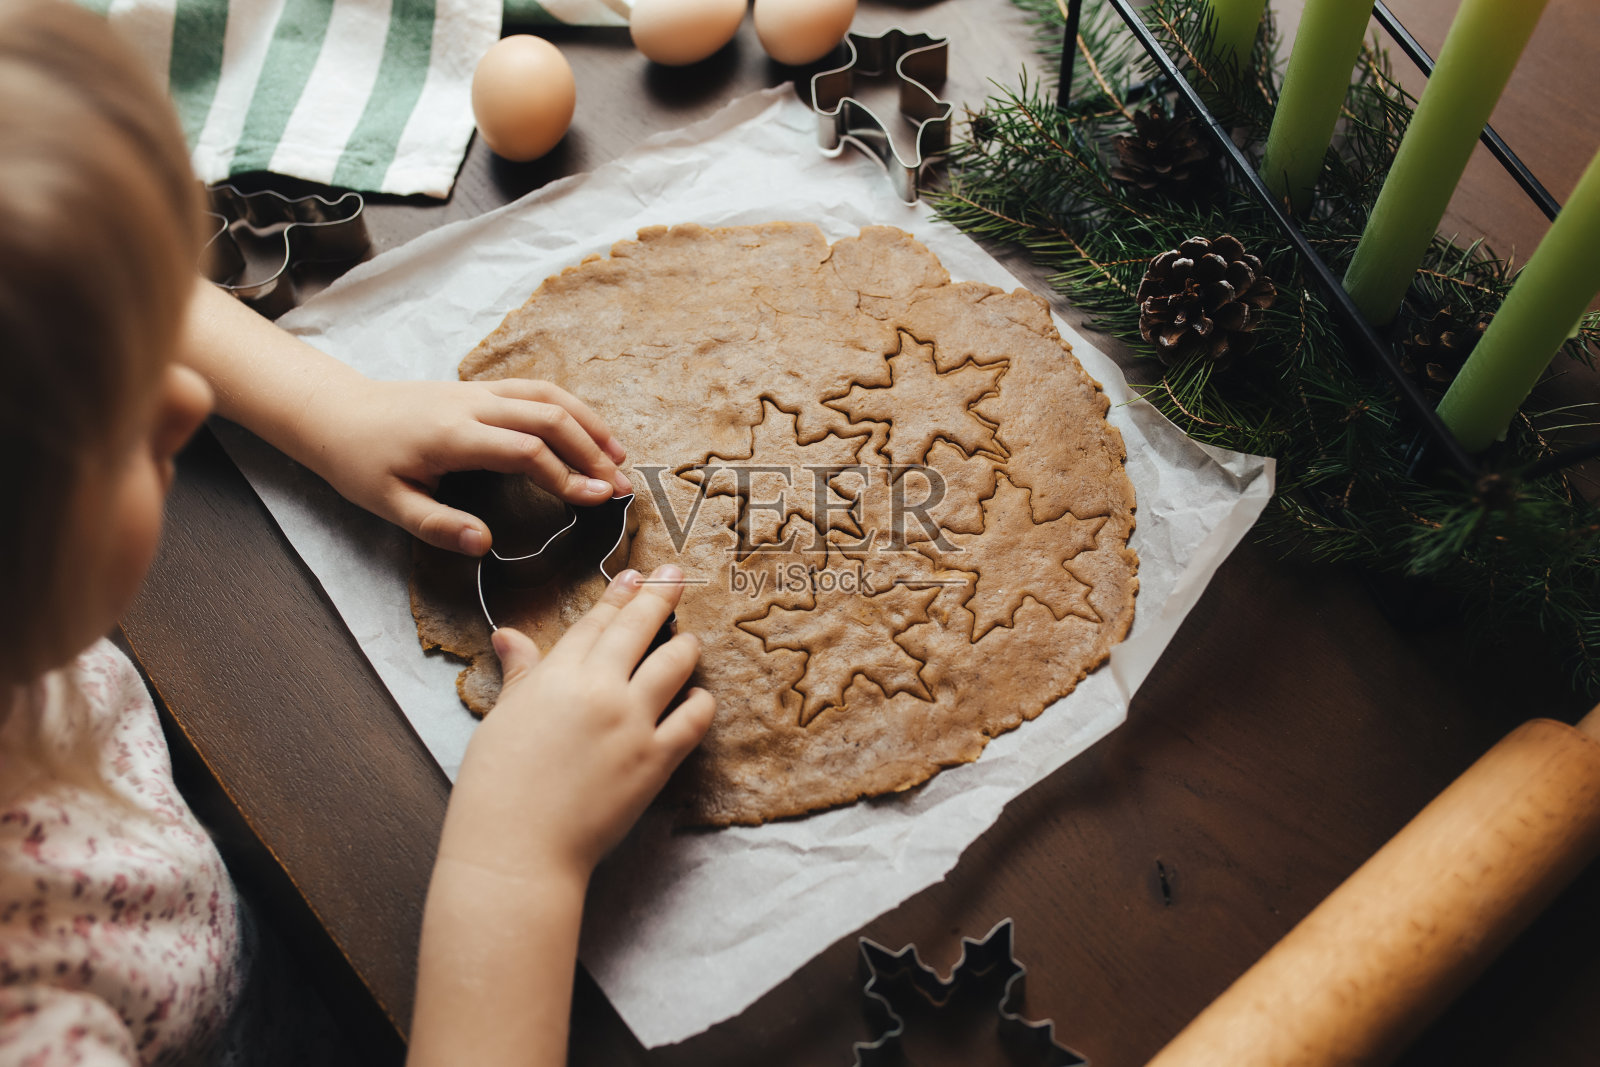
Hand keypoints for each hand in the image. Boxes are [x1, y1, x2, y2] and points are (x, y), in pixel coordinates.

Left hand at [300, 377, 631, 554]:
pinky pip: (535, 390)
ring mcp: (478, 391)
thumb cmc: (360, 462)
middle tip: (621, 486)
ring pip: (548, 397)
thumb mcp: (389, 505)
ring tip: (620, 455)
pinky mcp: (479, 388)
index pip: (526, 450)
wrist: (335, 412)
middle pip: (548, 417)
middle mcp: (472, 405)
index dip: (566, 475)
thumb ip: (440, 527)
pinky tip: (587, 430)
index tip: (596, 500)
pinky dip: (570, 408)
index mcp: (452, 436)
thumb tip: (487, 545)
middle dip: (592, 451)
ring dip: (589, 423)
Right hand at [439, 565, 713, 882]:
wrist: (517, 848)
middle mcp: (601, 688)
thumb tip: (509, 635)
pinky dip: (700, 702)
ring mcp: (633, 722)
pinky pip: (694, 718)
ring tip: (688, 641)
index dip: (621, 593)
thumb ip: (520, 673)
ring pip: (675, 664)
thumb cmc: (496, 786)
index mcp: (558, 674)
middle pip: (641, 627)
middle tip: (678, 576)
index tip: (638, 574)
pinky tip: (698, 697)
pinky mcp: (656, 760)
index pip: (598, 620)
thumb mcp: (502, 717)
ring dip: (685, 647)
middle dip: (662, 595)